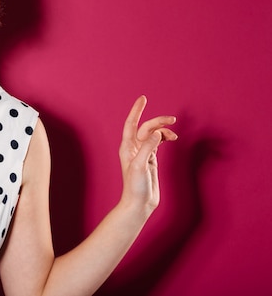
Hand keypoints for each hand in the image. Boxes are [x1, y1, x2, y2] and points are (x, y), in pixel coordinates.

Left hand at [119, 96, 176, 215]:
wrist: (139, 203)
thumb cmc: (135, 187)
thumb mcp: (140, 166)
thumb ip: (148, 148)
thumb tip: (157, 133)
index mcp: (127, 147)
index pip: (131, 123)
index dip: (136, 110)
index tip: (143, 98)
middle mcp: (134, 148)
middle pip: (146, 128)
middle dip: (158, 121)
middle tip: (172, 119)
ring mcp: (143, 153)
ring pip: (153, 135)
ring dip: (163, 131)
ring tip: (174, 135)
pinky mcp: (151, 159)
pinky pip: (158, 143)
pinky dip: (165, 138)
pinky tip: (172, 139)